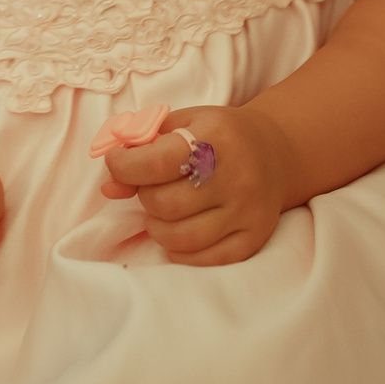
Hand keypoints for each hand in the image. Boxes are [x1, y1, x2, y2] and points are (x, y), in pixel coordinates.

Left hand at [100, 102, 298, 266]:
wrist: (274, 151)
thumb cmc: (216, 135)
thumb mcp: (181, 124)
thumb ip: (142, 148)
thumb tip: (110, 186)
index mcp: (215, 137)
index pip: (157, 161)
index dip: (124, 166)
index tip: (117, 164)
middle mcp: (236, 176)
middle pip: (165, 204)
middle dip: (144, 196)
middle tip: (149, 187)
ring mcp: (247, 211)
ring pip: (181, 237)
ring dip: (157, 227)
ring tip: (160, 212)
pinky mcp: (253, 238)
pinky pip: (205, 259)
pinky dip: (180, 250)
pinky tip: (178, 231)